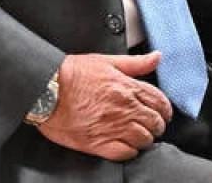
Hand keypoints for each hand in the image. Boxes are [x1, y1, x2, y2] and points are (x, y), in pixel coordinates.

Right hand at [36, 52, 172, 161]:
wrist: (47, 90)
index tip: (162, 113)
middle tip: (151, 125)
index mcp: (128, 87)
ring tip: (138, 135)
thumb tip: (156, 57)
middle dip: (156, 125)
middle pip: (155, 123)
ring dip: (144, 138)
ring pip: (144, 140)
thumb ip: (135, 62)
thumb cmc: (72, 73)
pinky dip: (130, 151)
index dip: (165, 109)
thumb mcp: (107, 61)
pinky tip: (126, 146)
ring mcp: (112, 127)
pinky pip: (125, 153)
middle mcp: (124, 108)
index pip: (160, 102)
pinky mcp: (98, 144)